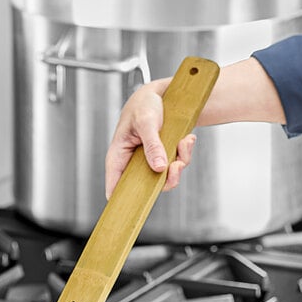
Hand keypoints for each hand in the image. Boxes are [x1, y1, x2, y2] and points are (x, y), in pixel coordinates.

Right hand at [104, 78, 196, 198]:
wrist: (162, 93)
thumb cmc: (144, 104)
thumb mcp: (146, 122)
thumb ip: (152, 145)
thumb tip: (158, 168)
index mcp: (118, 156)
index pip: (114, 187)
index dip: (122, 201)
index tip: (136, 208)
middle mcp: (133, 163)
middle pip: (145, 188)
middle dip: (165, 180)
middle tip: (176, 167)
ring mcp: (150, 162)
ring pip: (165, 179)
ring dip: (179, 163)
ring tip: (184, 142)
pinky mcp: (164, 158)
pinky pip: (176, 165)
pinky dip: (184, 153)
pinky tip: (187, 139)